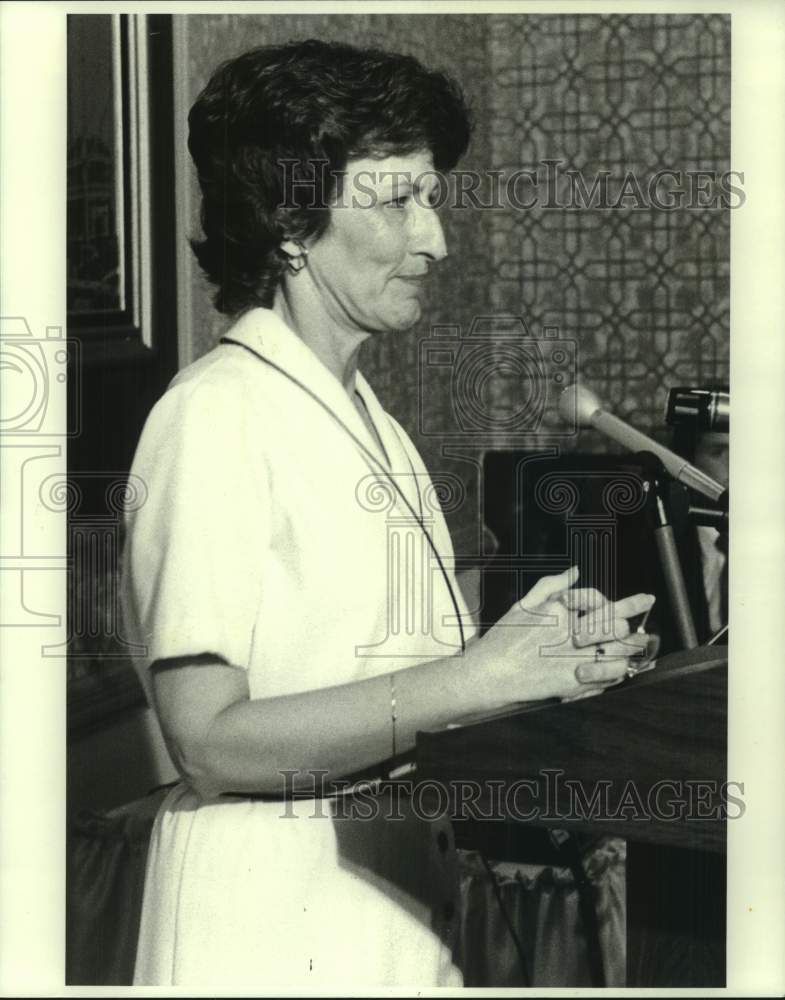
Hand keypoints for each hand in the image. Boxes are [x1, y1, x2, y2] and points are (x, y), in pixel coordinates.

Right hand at [473, 566, 655, 704]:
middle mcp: (568, 630)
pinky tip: (623, 669)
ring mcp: (571, 656)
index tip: (644, 600)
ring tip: (641, 646)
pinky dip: (618, 672)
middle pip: (613, 623)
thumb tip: (575, 571)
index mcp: (558, 608)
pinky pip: (607, 675)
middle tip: (642, 630)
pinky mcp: (572, 681)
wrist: (489, 673)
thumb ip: (552, 584)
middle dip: (629, 626)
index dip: (618, 601)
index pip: (597, 599)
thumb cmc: (503, 638)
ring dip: (632, 649)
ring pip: (616, 649)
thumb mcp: (524, 604)